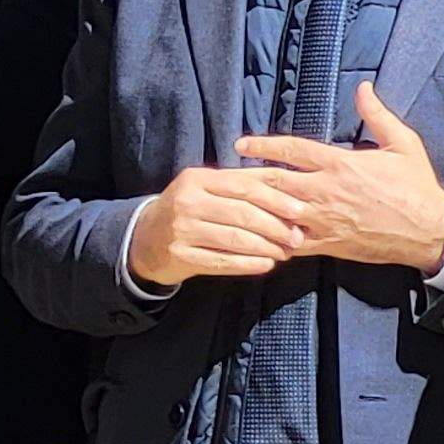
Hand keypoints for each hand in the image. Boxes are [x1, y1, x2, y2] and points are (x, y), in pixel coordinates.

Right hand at [126, 165, 305, 289]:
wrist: (144, 238)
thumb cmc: (186, 209)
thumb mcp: (205, 188)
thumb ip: (240, 184)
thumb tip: (286, 185)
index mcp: (197, 179)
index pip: (244, 187)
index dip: (275, 200)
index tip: (299, 211)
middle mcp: (187, 201)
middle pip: (242, 214)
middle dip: (275, 227)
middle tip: (296, 238)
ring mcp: (182, 229)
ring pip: (235, 239)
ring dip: (266, 248)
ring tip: (285, 253)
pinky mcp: (180, 255)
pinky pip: (222, 261)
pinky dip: (248, 264)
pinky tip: (266, 265)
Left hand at [234, 83, 443, 274]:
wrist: (430, 231)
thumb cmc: (416, 186)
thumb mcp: (403, 143)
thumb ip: (377, 115)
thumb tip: (362, 87)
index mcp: (340, 164)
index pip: (292, 150)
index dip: (263, 144)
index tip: (241, 143)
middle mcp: (326, 191)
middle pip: (275, 181)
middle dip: (246, 177)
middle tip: (221, 174)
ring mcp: (324, 220)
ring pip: (278, 213)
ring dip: (252, 207)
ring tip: (228, 203)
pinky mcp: (327, 244)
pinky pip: (291, 242)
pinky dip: (270, 238)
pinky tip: (253, 235)